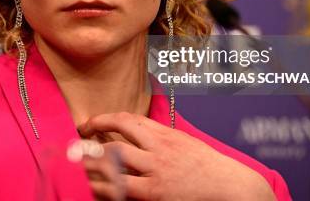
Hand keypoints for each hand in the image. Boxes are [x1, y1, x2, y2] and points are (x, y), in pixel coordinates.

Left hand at [78, 112, 274, 200]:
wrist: (231, 185)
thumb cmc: (208, 165)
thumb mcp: (183, 142)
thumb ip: (160, 138)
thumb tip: (137, 135)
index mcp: (164, 134)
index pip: (127, 119)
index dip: (103, 118)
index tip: (90, 123)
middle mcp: (157, 148)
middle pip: (117, 136)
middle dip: (92, 137)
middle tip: (78, 143)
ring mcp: (156, 170)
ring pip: (115, 158)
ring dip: (93, 160)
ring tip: (79, 162)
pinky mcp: (156, 192)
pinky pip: (122, 187)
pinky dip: (104, 185)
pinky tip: (93, 185)